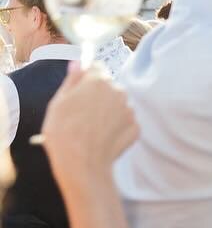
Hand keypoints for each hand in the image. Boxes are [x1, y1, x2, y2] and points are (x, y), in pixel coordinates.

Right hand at [43, 65, 138, 192]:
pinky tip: (102, 139)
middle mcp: (119, 91)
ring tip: (91, 129)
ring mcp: (129, 110)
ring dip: (108, 112)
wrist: (82, 164)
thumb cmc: (64, 133)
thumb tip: (78, 63)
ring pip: (118, 105)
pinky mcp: (136, 127)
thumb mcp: (58, 103)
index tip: (80, 89)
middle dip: (98, 96)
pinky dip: (116, 128)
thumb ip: (72, 80)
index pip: (97, 68)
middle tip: (82, 115)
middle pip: (108, 87)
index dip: (87, 78)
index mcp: (98, 81)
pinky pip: (125, 123)